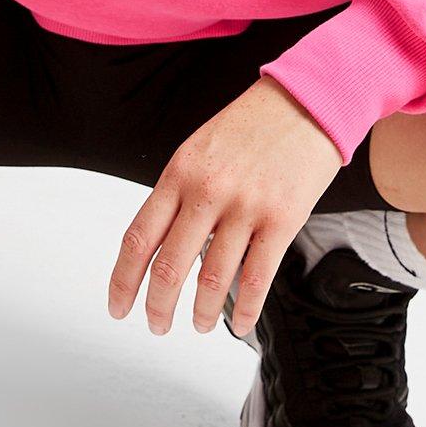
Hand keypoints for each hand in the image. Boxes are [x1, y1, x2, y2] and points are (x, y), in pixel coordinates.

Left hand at [106, 75, 343, 335]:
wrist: (307, 101)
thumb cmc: (253, 125)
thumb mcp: (199, 149)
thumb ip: (179, 194)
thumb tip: (161, 244)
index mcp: (179, 172)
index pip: (139, 237)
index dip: (123, 281)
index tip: (119, 306)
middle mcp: (207, 190)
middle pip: (169, 266)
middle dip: (157, 306)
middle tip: (156, 325)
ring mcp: (245, 206)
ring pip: (212, 279)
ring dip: (201, 313)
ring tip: (199, 324)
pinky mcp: (282, 219)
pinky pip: (256, 279)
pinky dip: (244, 310)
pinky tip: (238, 323)